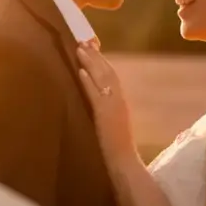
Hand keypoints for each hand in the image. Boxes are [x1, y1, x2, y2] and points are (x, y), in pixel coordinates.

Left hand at [76, 42, 138, 167]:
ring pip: (103, 79)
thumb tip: (96, 102)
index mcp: (121, 102)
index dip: (102, 61)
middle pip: (108, 72)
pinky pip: (97, 95)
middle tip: (84, 40)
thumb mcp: (112, 124)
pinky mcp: (106, 116)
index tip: (92, 47)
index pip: (112, 76)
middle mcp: (119, 101)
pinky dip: (89, 82)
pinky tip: (81, 71)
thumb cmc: (117, 149)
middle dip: (96, 56)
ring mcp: (114, 107)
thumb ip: (106, 111)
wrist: (124, 165)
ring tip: (80, 49)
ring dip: (91, 63)